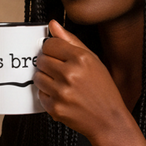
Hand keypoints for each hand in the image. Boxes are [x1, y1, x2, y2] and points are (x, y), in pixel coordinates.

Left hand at [34, 20, 129, 144]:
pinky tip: (62, 96)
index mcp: (81, 59)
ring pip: (38, 77)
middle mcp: (70, 74)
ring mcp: (62, 92)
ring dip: (46, 80)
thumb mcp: (93, 60)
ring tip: (62, 84)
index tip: (56, 55)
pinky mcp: (55, 108)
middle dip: (48, 64)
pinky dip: (48, 96)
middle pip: (41, 60)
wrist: (108, 120)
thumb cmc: (103, 90)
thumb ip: (71, 41)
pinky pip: (40, 95)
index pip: (49, 44)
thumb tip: (53, 25)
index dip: (51, 49)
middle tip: (60, 71)